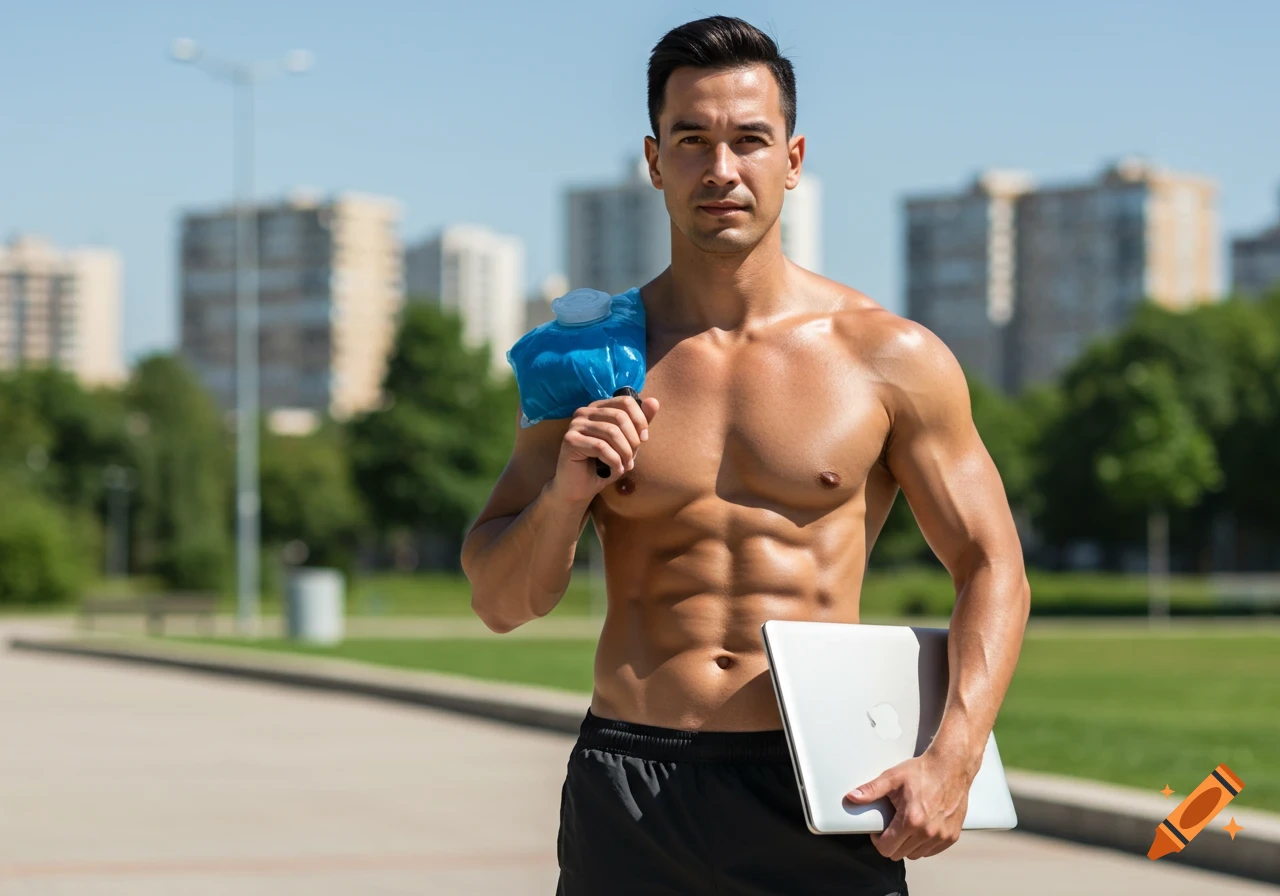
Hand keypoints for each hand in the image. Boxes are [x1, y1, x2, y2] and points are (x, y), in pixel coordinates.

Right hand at [551, 393, 659, 504]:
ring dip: (625, 453)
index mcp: (598, 408)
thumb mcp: (626, 443)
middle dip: (632, 440)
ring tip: (626, 466)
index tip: (644, 439)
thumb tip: (654, 401)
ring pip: (612, 432)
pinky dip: (614, 461)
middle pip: (620, 416)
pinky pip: (600, 447)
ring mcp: (575, 425)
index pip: (625, 402)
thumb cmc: (604, 465)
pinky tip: (616, 470)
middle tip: (632, 458)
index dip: (640, 420)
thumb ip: (639, 422)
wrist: (580, 488)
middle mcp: (584, 412)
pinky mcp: (570, 440)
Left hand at [845, 752, 970, 860]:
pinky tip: (921, 828)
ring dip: (908, 845)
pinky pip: (931, 851)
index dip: (878, 841)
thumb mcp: (892, 777)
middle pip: (900, 854)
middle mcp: (927, 832)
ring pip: (915, 855)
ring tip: (907, 826)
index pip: (886, 849)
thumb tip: (852, 797)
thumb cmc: (923, 771)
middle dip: (892, 843)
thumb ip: (871, 790)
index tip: (879, 831)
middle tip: (892, 826)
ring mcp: (942, 836)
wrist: (950, 767)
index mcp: (911, 820)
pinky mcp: (951, 837)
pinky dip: (924, 844)